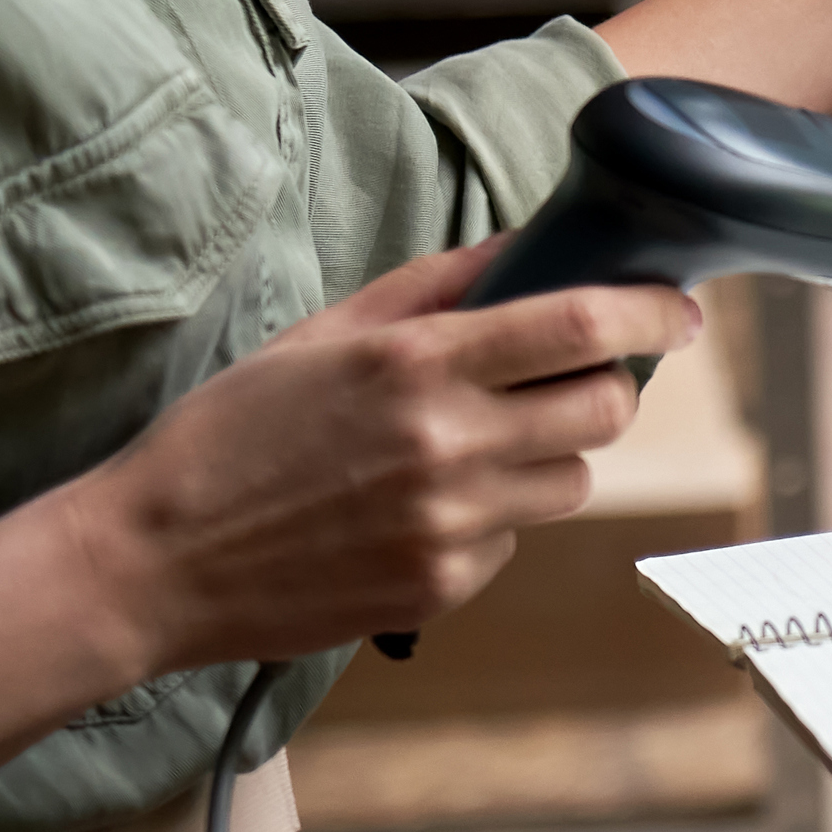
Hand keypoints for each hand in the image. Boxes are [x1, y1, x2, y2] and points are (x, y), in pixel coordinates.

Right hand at [54, 241, 703, 678]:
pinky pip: (513, 538)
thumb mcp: (324, 333)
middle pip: (606, 410)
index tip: (680, 312)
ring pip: (572, 480)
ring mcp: (450, 523)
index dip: (651, 315)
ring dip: (548, 456)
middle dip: (609, 388)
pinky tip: (415, 508)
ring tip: (469, 448)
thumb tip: (528, 245)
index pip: (582, 328)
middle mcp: (447, 443)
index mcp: (418, 364)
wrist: (152, 562)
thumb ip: (437, 285)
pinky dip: (490, 517)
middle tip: (571, 381)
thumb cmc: (232, 432)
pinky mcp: (442, 586)